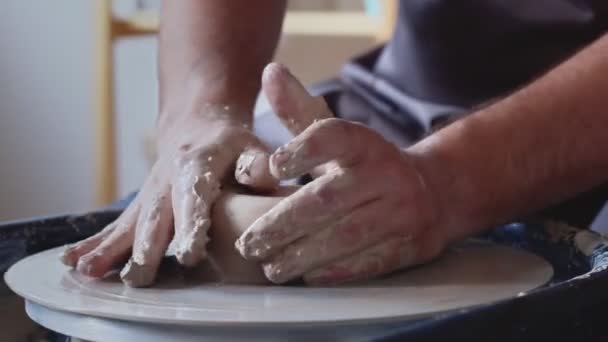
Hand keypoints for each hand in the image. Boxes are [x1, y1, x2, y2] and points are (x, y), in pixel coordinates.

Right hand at [61, 105, 276, 286]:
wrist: (197, 123)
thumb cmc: (229, 142)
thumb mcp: (249, 145)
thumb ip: (257, 164)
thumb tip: (260, 176)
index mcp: (196, 166)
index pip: (193, 198)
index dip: (191, 225)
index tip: (188, 253)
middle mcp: (166, 181)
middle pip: (155, 218)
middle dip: (146, 248)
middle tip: (139, 277)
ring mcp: (149, 194)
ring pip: (129, 224)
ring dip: (110, 248)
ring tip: (89, 271)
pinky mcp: (140, 205)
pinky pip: (115, 225)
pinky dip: (94, 243)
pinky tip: (73, 262)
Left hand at [236, 63, 446, 284]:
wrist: (435, 192)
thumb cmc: (366, 165)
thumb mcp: (337, 135)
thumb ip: (300, 111)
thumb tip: (270, 72)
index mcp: (364, 143)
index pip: (332, 136)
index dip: (301, 149)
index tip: (272, 167)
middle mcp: (387, 174)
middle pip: (327, 200)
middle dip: (282, 224)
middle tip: (248, 244)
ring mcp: (403, 212)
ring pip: (345, 236)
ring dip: (301, 255)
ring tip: (270, 266)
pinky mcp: (411, 245)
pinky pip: (369, 262)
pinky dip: (334, 271)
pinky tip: (306, 276)